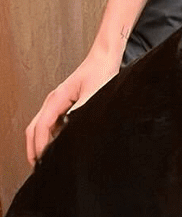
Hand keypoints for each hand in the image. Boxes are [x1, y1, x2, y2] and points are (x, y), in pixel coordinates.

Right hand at [25, 47, 120, 164]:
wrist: (106, 56)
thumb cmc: (101, 70)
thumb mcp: (94, 93)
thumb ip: (82, 112)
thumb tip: (73, 130)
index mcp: (57, 98)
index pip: (41, 127)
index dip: (40, 146)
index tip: (44, 161)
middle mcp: (53, 100)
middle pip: (34, 129)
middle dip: (34, 149)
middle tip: (40, 166)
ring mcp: (57, 102)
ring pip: (41, 126)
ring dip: (41, 143)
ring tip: (48, 159)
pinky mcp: (64, 103)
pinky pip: (51, 123)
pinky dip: (50, 135)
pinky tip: (59, 143)